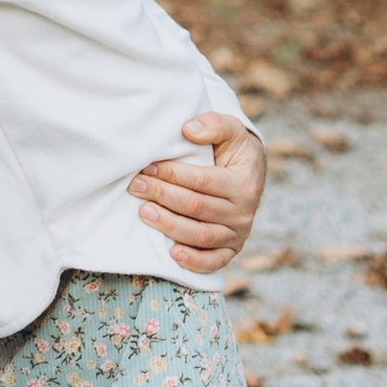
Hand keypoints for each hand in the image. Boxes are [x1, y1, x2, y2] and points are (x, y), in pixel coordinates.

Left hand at [131, 110, 266, 272]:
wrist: (250, 171)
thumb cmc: (232, 148)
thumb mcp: (230, 129)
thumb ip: (213, 124)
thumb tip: (188, 129)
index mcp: (243, 182)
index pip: (202, 181)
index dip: (172, 174)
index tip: (147, 167)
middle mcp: (244, 212)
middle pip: (196, 208)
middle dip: (162, 196)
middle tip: (136, 186)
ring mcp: (238, 233)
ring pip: (200, 235)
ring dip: (169, 225)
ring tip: (143, 212)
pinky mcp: (231, 249)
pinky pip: (213, 262)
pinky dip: (194, 262)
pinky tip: (172, 253)